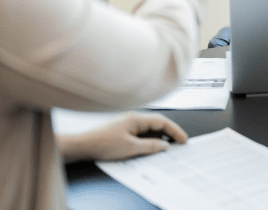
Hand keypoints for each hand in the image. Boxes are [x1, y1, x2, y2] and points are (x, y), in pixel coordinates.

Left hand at [57, 111, 187, 162]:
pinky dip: (150, 138)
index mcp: (137, 118)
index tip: (183, 139)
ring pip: (150, 128)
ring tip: (169, 146)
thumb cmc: (103, 144)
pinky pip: (142, 132)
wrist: (83, 145)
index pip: (162, 121)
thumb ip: (150, 146)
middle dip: (170, 132)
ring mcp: (128, 123)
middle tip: (180, 142)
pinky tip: (152, 146)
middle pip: (157, 123)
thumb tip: (164, 145)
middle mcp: (134, 118)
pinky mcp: (124, 129)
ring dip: (160, 136)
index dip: (175, 130)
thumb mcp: (130, 148)